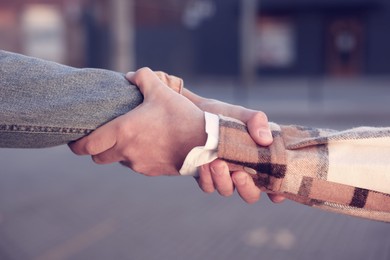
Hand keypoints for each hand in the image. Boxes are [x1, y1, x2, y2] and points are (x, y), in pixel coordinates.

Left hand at [69, 68, 205, 175]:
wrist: (205, 142)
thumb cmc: (181, 115)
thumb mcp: (161, 90)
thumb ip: (142, 77)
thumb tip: (130, 75)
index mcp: (123, 132)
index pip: (86, 146)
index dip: (76, 144)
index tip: (75, 140)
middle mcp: (127, 152)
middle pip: (98, 157)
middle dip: (97, 148)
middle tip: (103, 136)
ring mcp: (139, 164)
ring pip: (119, 161)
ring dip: (119, 151)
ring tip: (133, 137)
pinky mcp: (152, 171)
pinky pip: (137, 165)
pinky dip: (137, 156)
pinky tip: (150, 144)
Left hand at [182, 89, 284, 203]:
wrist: (193, 113)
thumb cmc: (222, 114)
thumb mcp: (241, 114)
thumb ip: (256, 121)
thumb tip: (266, 140)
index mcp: (258, 159)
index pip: (273, 182)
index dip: (277, 192)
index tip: (275, 194)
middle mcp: (243, 171)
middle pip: (251, 194)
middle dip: (246, 188)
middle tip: (239, 174)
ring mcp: (224, 176)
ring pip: (227, 190)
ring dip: (223, 180)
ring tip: (217, 163)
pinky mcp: (206, 176)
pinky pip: (208, 186)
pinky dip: (207, 178)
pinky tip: (204, 164)